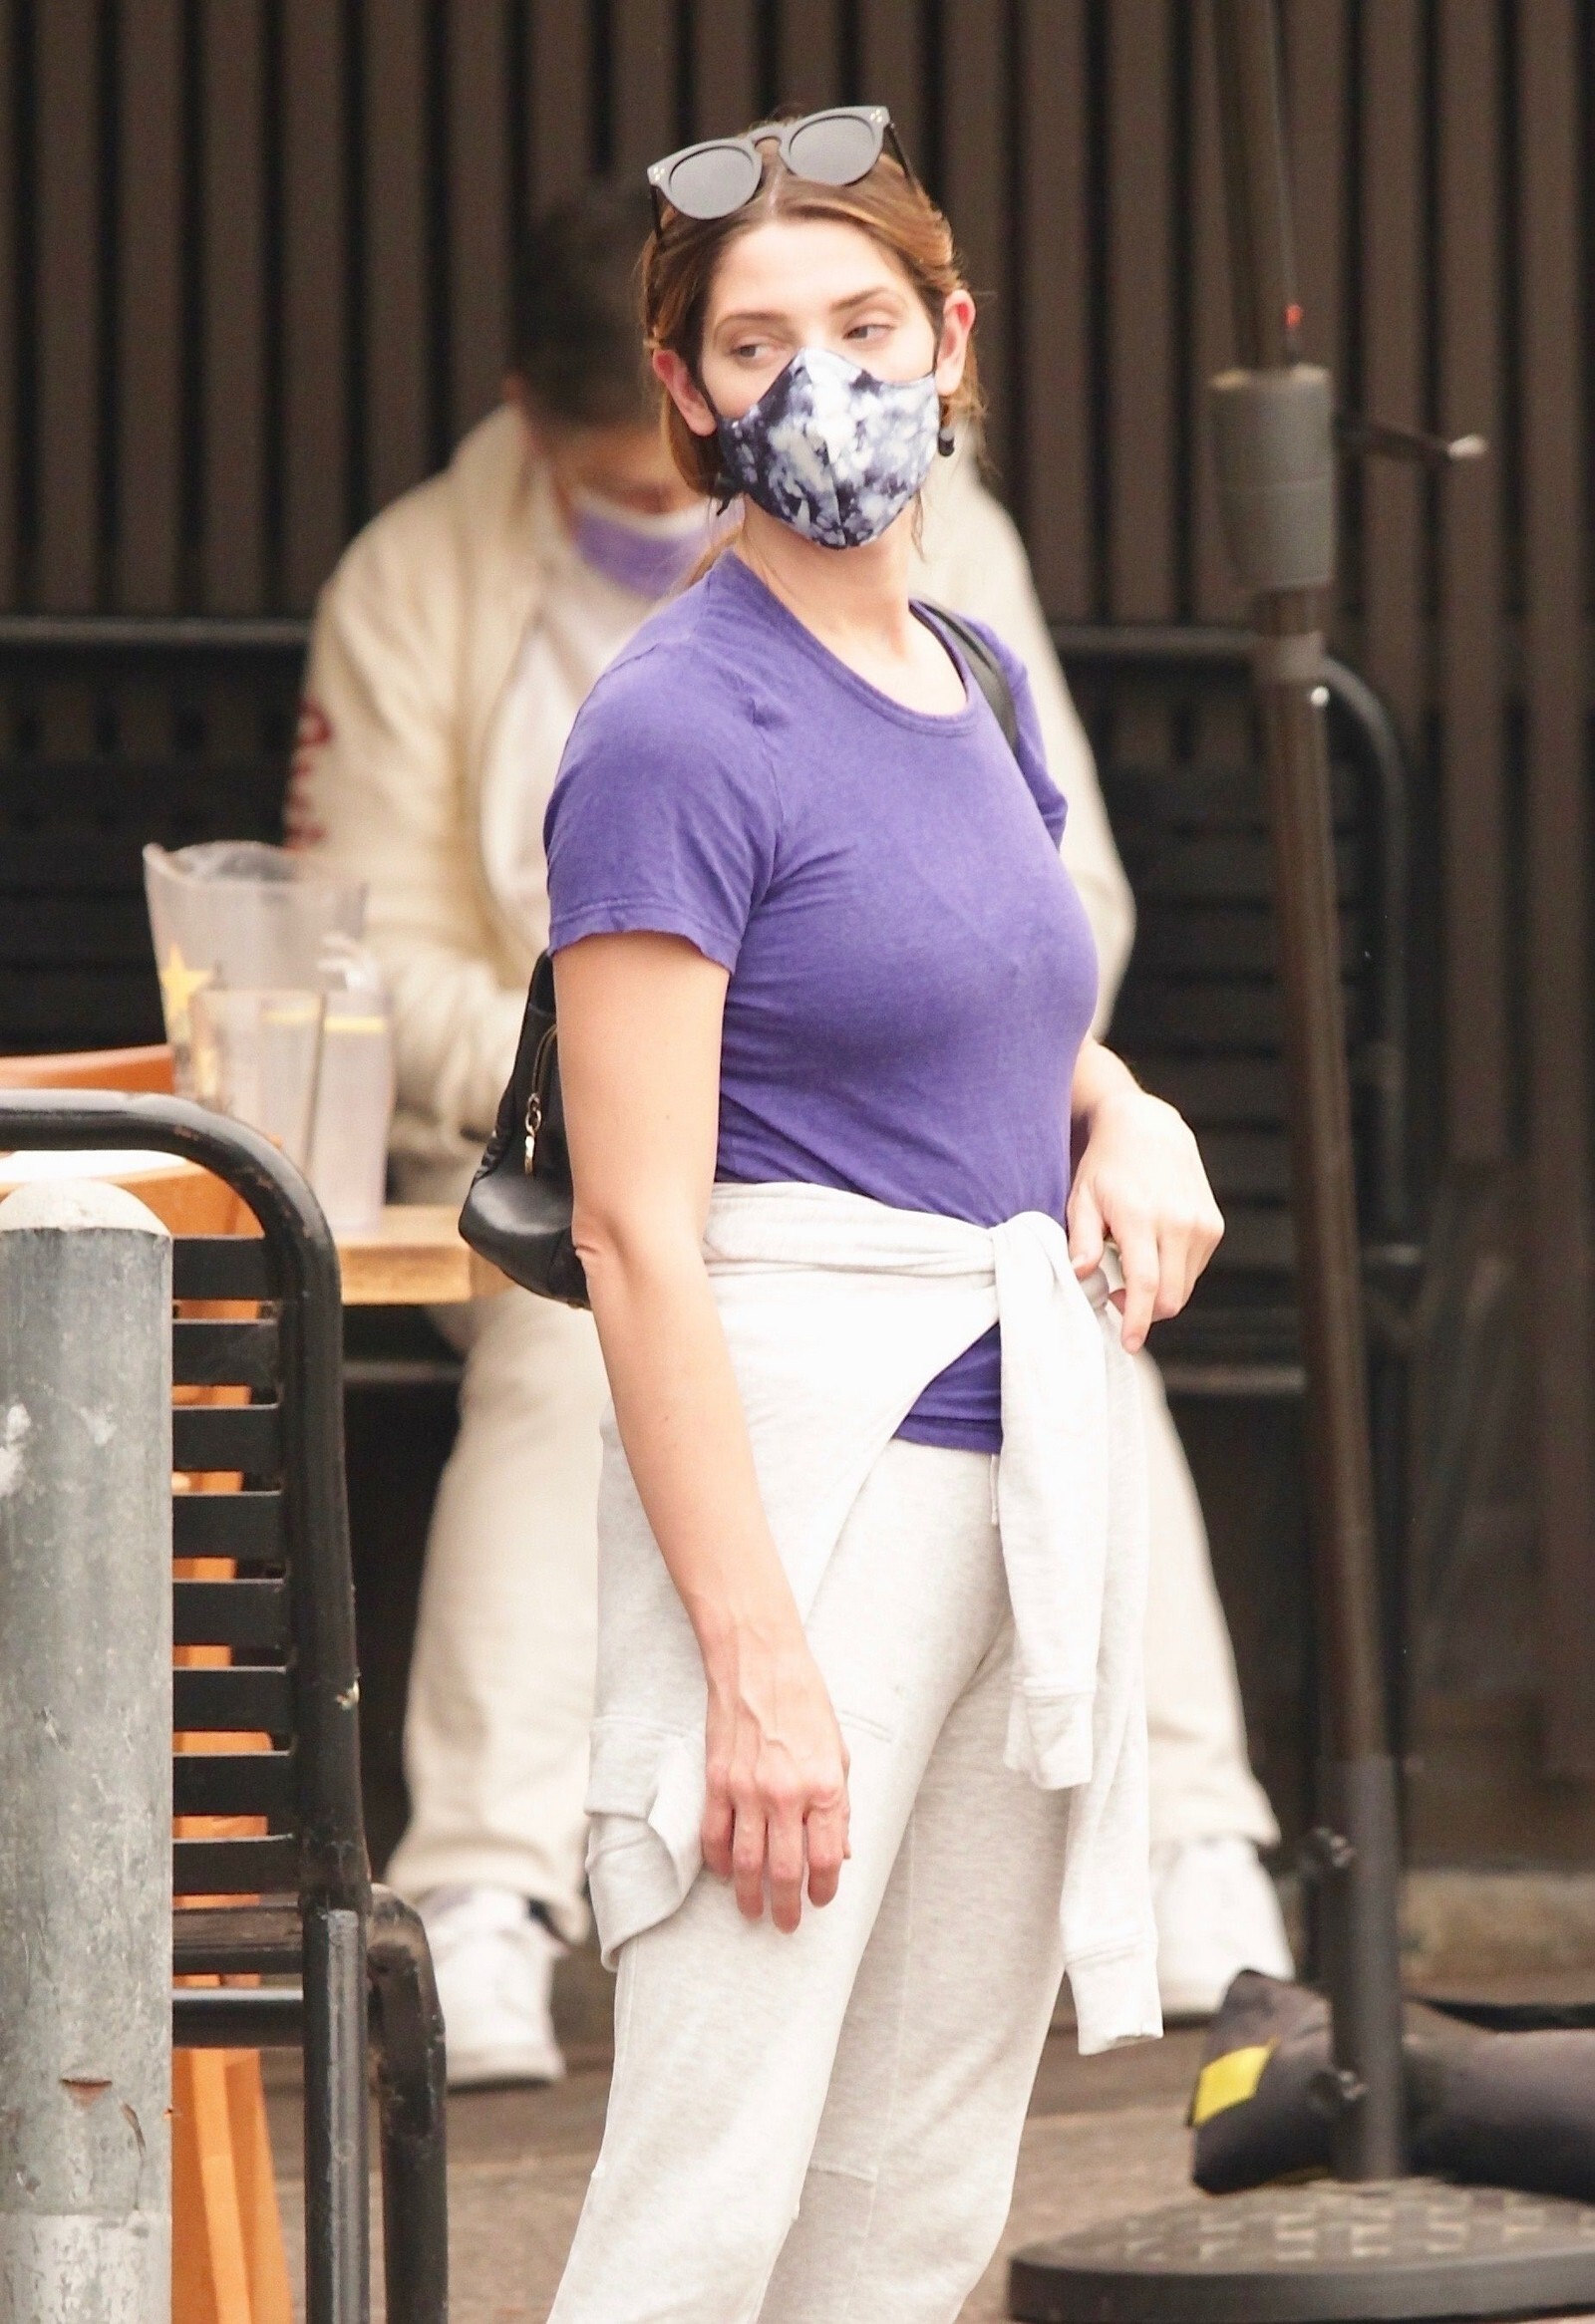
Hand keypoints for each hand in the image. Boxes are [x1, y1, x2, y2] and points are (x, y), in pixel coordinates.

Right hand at [701, 1621, 850, 1932]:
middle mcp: (787, 1794)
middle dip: (786, 1906)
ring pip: (745, 1862)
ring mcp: (747, 1790)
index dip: (824, 1889)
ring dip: (749, 1895)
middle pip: (786, 1871)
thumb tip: (842, 1851)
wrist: (760, 1662)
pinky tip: (724, 1873)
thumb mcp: (839, 1752)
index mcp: (825, 1787)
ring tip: (752, 1911)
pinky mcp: (717, 1781)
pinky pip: (713, 1836)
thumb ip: (841, 1805)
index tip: (820, 1900)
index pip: (827, 1859)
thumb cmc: (806, 1703)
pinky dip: (718, 1862)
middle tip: (785, 1925)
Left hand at [1067, 1088, 1223, 1353]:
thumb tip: (1080, 1276)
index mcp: (1141, 1218)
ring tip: (1130, 1269)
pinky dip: (1172, 1274)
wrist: (1149, 1129)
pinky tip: (1152, 1253)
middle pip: (1171, 1296)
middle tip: (1114, 1299)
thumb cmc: (1107, 1168)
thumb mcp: (1082, 1198)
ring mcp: (1201, 1224)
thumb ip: (1082, 1240)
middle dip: (1144, 1313)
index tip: (1128, 1343)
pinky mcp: (1213, 1226)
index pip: (1145, 1284)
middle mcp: (1178, 1223)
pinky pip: (1193, 1270)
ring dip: (1158, 1293)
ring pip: (1184, 1287)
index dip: (1136, 1320)